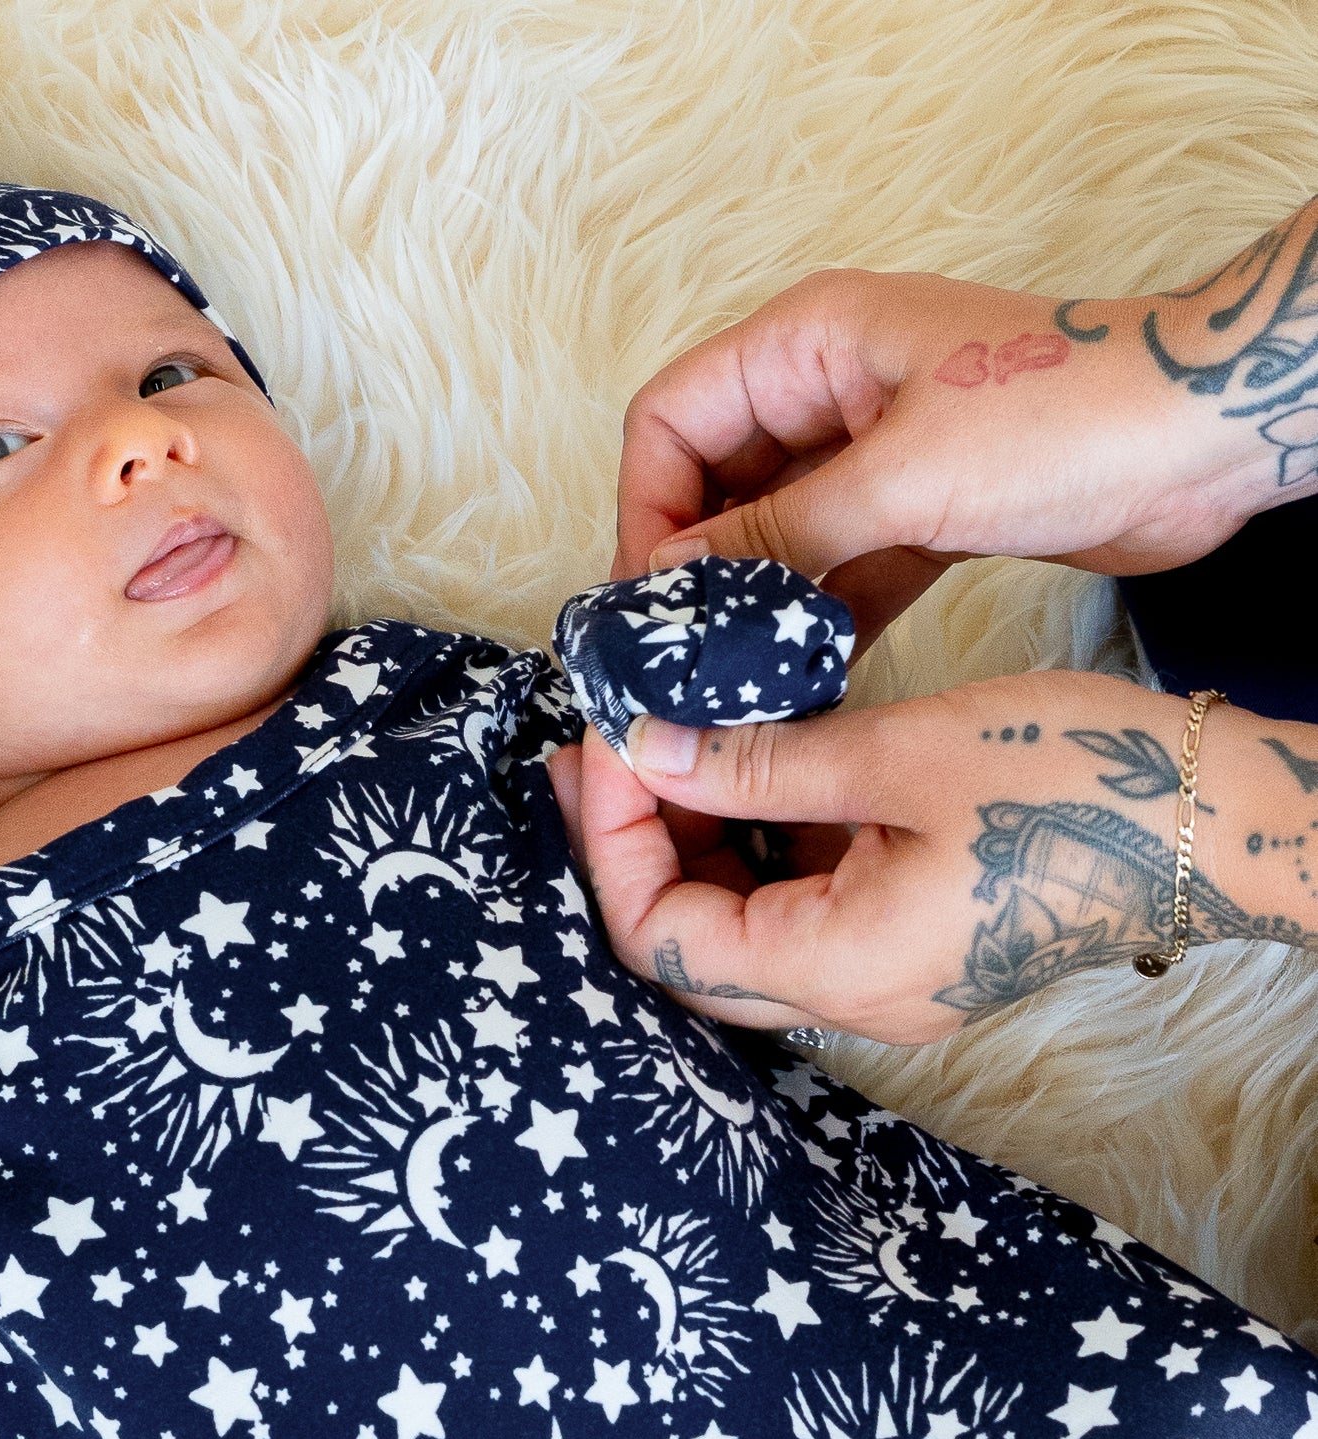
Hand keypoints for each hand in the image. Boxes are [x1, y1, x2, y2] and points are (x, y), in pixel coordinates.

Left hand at [549, 673, 1317, 1045]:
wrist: (1213, 825)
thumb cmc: (1076, 783)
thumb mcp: (901, 753)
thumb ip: (759, 762)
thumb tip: (644, 748)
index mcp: (838, 966)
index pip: (662, 937)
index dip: (613, 843)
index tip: (605, 743)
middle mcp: (850, 998)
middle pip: (690, 945)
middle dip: (637, 843)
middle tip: (608, 743)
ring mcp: (882, 980)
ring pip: (741, 927)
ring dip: (696, 840)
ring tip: (669, 740)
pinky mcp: (910, 948)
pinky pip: (802, 910)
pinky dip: (762, 843)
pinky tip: (753, 764)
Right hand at [613, 258, 1299, 648]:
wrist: (1204, 437)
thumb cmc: (1063, 416)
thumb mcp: (899, 478)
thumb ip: (778, 536)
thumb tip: (676, 583)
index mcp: (809, 344)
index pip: (673, 420)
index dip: (646, 509)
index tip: (649, 600)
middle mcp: (830, 393)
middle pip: (717, 484)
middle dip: (696, 567)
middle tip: (684, 656)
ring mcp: (877, 456)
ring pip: (779, 537)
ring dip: (759, 605)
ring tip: (739, 682)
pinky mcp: (923, 512)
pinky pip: (842, 569)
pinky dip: (822, 618)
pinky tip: (807, 681)